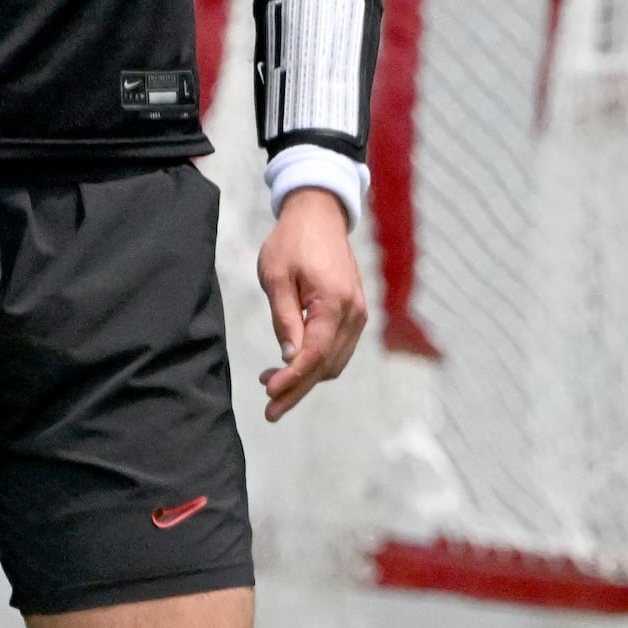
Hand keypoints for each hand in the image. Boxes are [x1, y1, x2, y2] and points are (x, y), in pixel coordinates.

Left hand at [257, 186, 368, 419]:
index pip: (315, 354)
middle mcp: (354, 313)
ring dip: (306, 379)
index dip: (292, 379)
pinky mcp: (355, 313)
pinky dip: (317, 364)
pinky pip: (339, 350)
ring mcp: (358, 314)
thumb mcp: (277, 277)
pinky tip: (291, 364)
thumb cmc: (292, 242)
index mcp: (335, 302)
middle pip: (327, 366)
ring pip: (335, 362)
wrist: (320, 215)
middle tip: (270, 411)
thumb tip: (289, 357)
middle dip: (298, 390)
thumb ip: (285, 318)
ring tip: (271, 384)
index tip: (269, 393)